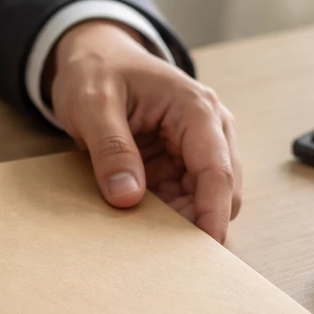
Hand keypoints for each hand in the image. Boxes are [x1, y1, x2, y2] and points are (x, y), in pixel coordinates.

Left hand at [46, 20, 241, 242]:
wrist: (94, 58)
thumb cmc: (98, 70)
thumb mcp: (93, 104)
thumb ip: (110, 148)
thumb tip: (127, 197)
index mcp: (196, 109)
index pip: (217, 170)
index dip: (213, 212)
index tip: (205, 248)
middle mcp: (209, 129)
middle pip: (220, 191)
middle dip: (198, 222)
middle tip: (162, 255)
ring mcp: (197, 148)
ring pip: (204, 200)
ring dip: (180, 221)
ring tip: (144, 240)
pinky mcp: (180, 164)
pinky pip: (183, 199)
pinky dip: (166, 215)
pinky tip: (142, 226)